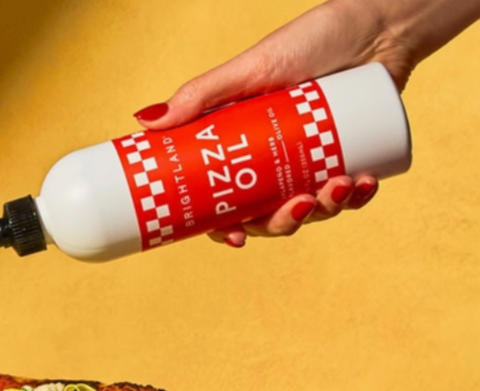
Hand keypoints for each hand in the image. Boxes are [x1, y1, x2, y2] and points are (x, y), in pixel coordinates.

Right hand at [131, 0, 479, 245]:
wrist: (379, 21)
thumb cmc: (313, 38)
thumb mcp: (252, 68)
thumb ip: (201, 94)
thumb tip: (143, 122)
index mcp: (244, 150)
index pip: (227, 202)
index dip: (226, 227)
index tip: (235, 236)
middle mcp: (277, 164)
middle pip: (270, 216)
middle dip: (284, 222)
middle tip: (298, 206)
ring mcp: (314, 164)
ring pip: (311, 211)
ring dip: (326, 210)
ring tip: (340, 184)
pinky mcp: (352, 159)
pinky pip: (352, 195)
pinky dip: (359, 196)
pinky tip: (365, 182)